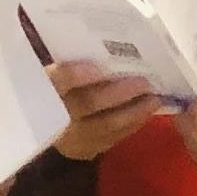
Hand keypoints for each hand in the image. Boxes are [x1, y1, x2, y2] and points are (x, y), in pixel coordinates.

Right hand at [48, 59, 163, 161]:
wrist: (43, 128)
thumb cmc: (52, 89)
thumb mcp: (49, 73)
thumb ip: (69, 62)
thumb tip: (104, 47)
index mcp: (43, 89)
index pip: (57, 81)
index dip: (75, 75)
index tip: (99, 66)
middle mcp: (56, 116)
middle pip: (87, 104)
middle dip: (119, 93)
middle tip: (144, 82)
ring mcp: (73, 136)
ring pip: (106, 124)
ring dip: (133, 111)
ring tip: (154, 98)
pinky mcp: (86, 149)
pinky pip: (113, 137)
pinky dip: (132, 124)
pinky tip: (146, 112)